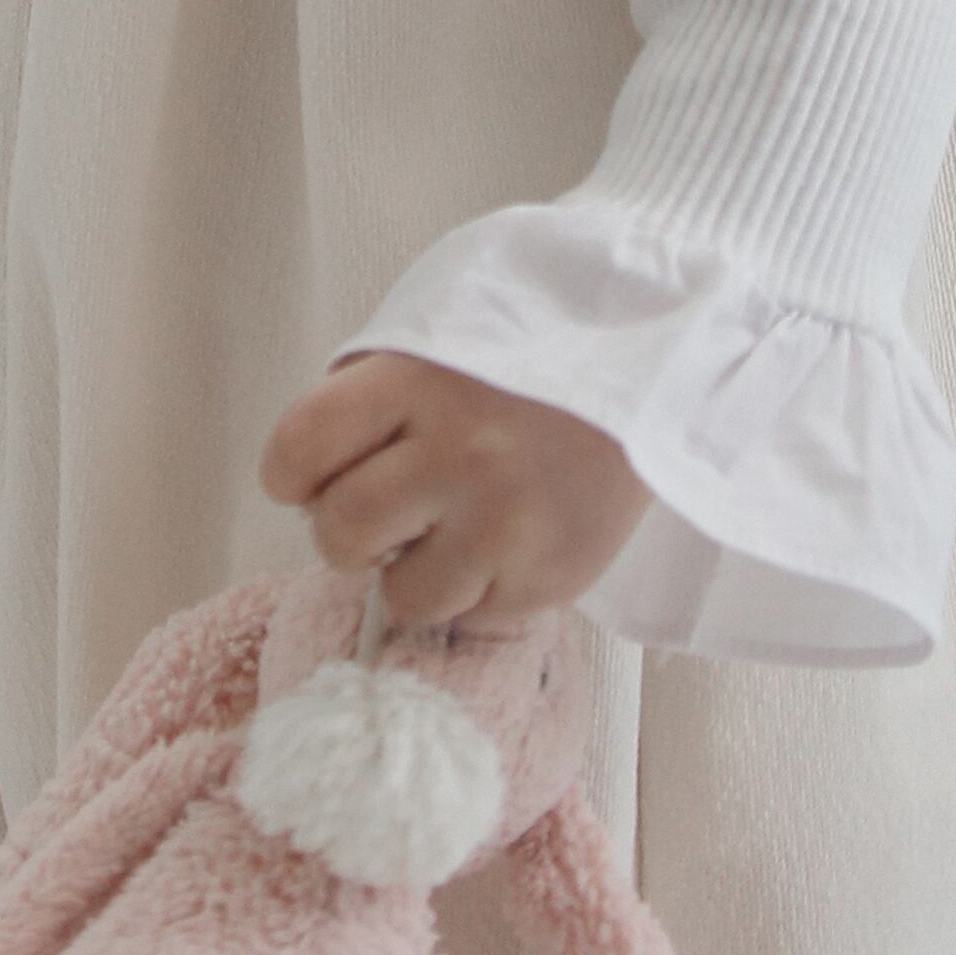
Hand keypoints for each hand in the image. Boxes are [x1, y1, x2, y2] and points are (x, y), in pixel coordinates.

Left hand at [256, 351, 656, 634]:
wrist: (662, 371)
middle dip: (346, 532)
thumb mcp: (442, 337)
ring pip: (403, 597)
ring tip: (446, 534)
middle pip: (340, 532)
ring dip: (412, 573)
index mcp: (417, 379)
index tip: (313, 476)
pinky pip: (471, 617)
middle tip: (381, 514)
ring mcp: (509, 523)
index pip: (298, 449)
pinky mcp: (552, 578)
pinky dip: (473, 592)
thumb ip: (372, 395)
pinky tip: (501, 544)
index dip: (293, 474)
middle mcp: (459, 452)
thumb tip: (309, 478)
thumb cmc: (529, 359)